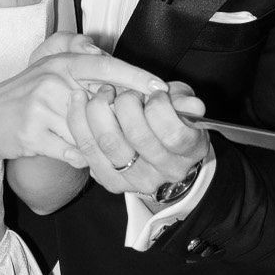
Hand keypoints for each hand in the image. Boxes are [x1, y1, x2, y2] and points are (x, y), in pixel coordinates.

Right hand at [0, 48, 177, 162]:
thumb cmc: (24, 96)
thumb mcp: (51, 70)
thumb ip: (84, 65)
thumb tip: (122, 72)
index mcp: (61, 63)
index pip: (107, 66)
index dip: (137, 78)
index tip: (162, 90)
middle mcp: (53, 81)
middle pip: (103, 105)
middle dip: (123, 120)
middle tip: (139, 131)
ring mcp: (42, 109)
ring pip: (90, 133)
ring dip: (95, 144)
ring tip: (88, 142)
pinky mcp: (33, 135)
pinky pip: (73, 153)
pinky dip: (76, 157)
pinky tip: (66, 151)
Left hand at [67, 79, 208, 198]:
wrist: (161, 160)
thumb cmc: (172, 123)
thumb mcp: (183, 107)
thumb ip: (185, 102)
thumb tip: (195, 106)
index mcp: (188, 153)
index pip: (173, 133)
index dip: (160, 106)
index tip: (155, 93)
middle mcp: (164, 172)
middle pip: (137, 136)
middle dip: (126, 103)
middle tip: (125, 92)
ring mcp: (136, 181)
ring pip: (108, 143)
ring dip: (99, 109)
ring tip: (101, 92)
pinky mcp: (111, 182)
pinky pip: (87, 151)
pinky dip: (78, 122)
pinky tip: (78, 101)